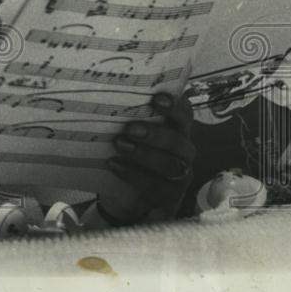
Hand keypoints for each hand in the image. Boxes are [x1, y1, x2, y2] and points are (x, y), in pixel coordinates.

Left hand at [99, 92, 195, 224]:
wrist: (126, 191)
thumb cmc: (129, 148)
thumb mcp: (129, 131)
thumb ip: (128, 116)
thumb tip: (106, 96)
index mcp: (177, 128)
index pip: (184, 113)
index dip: (174, 105)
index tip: (157, 98)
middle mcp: (183, 150)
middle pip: (177, 141)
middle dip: (154, 134)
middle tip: (130, 129)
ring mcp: (180, 174)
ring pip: (170, 165)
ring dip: (144, 154)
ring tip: (120, 144)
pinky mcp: (169, 194)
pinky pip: (155, 185)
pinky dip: (132, 174)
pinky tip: (113, 164)